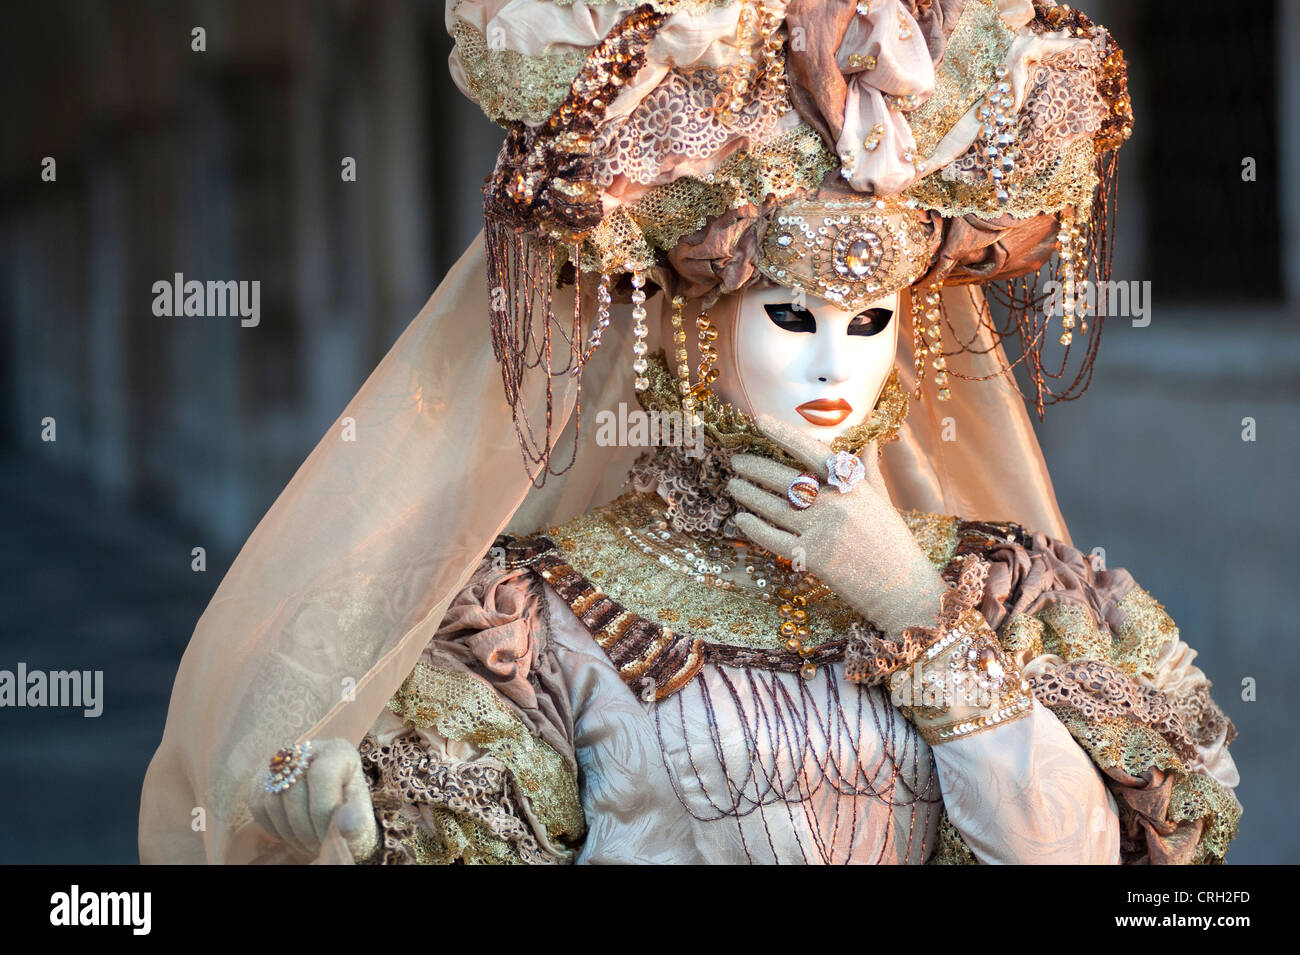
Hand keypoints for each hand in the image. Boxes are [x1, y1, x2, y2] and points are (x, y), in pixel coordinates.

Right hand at [251, 738, 377, 861]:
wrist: (334, 816)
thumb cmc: (351, 819)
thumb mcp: (361, 821)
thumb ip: (356, 822)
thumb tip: (347, 824)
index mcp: (339, 752)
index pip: (322, 775)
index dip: (321, 811)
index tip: (327, 838)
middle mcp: (309, 749)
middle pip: (293, 789)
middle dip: (304, 828)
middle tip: (317, 847)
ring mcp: (282, 762)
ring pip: (272, 799)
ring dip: (289, 832)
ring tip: (307, 844)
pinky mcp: (263, 777)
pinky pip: (258, 805)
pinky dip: (273, 827)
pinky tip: (292, 835)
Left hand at [726, 413, 946, 639]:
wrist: (901, 590)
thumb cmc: (892, 543)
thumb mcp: (882, 501)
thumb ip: (867, 469)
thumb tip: (867, 437)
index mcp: (853, 487)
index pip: (812, 452)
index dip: (785, 434)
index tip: (760, 421)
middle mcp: (835, 505)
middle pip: (785, 479)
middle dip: (755, 468)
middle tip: (736, 461)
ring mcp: (822, 532)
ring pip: (774, 507)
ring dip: (748, 495)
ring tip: (733, 485)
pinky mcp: (811, 558)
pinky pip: (773, 539)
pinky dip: (754, 528)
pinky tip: (741, 518)